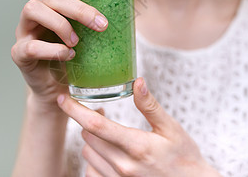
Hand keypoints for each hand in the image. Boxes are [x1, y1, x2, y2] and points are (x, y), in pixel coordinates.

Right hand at [11, 0, 109, 107]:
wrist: (61, 88)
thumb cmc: (78, 52)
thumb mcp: (93, 26)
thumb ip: (111, 2)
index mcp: (50, 1)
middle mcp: (34, 12)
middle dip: (76, 7)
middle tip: (100, 23)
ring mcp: (24, 31)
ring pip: (33, 10)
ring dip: (61, 24)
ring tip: (78, 41)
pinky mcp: (20, 53)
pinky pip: (29, 45)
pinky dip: (51, 49)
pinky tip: (68, 55)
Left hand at [57, 78, 220, 176]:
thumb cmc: (184, 157)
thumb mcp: (172, 128)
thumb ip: (150, 106)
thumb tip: (137, 81)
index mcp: (137, 146)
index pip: (96, 126)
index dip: (76, 111)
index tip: (63, 99)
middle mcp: (123, 166)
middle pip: (88, 137)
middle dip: (89, 122)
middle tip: (101, 112)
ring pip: (87, 154)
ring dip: (92, 140)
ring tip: (108, 134)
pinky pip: (91, 172)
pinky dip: (94, 160)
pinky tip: (108, 154)